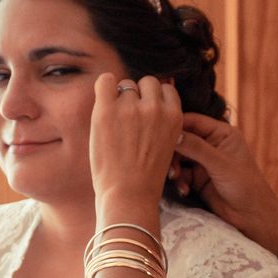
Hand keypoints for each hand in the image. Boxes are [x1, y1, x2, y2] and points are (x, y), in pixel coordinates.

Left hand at [90, 73, 182, 208]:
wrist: (129, 196)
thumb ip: (163, 118)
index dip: (154, 100)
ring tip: (115, 123)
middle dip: (139, 96)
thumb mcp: (168, 142)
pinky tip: (103, 101)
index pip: (165, 88)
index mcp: (174, 115)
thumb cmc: (146, 175)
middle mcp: (155, 107)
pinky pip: (105, 81)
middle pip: (147, 82)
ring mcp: (131, 107)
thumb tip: (154, 91)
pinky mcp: (107, 111)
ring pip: (126, 84)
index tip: (146, 115)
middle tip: (129, 120)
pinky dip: (104, 86)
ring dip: (120, 98)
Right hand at [173, 113, 277, 238]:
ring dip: (174, 167)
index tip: (159, 132)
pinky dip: (179, 181)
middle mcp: (211, 144)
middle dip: (173, 151)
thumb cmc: (245, 185)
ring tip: (174, 178)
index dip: (175, 125)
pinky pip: (181, 174)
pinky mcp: (198, 179)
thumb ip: (196, 147)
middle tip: (167, 162)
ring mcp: (204, 162)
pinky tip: (184, 190)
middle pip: (182, 139)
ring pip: (179, 157)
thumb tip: (172, 134)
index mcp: (221, 133)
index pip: (193, 121)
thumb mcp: (220, 163)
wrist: (252, 217)